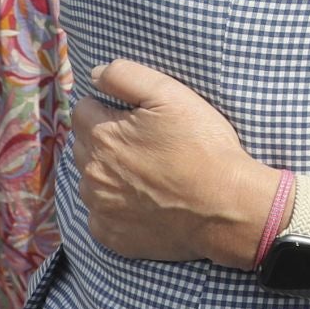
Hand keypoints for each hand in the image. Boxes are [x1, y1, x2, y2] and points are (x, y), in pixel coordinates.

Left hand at [73, 58, 276, 268]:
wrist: (226, 205)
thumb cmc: (203, 146)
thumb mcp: (170, 94)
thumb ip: (125, 75)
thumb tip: (96, 73)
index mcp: (103, 136)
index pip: (83, 110)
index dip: (108, 108)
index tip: (135, 117)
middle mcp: (92, 173)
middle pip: (84, 145)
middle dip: (106, 139)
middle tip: (144, 144)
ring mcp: (100, 208)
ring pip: (89, 181)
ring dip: (107, 173)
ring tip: (145, 172)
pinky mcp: (112, 235)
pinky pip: (99, 215)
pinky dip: (114, 207)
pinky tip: (142, 201)